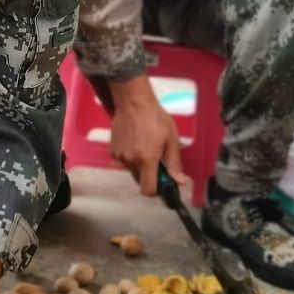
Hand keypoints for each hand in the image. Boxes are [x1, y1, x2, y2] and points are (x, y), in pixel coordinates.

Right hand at [106, 76, 187, 196]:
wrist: (133, 102)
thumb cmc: (155, 118)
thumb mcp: (171, 140)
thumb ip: (175, 164)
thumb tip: (180, 181)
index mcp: (147, 159)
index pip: (148, 190)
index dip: (156, 191)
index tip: (162, 183)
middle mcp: (131, 161)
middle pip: (141, 181)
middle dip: (150, 174)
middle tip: (157, 158)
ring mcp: (120, 156)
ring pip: (133, 170)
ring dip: (140, 164)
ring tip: (145, 144)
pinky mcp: (113, 151)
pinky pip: (125, 161)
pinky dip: (131, 157)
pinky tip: (135, 141)